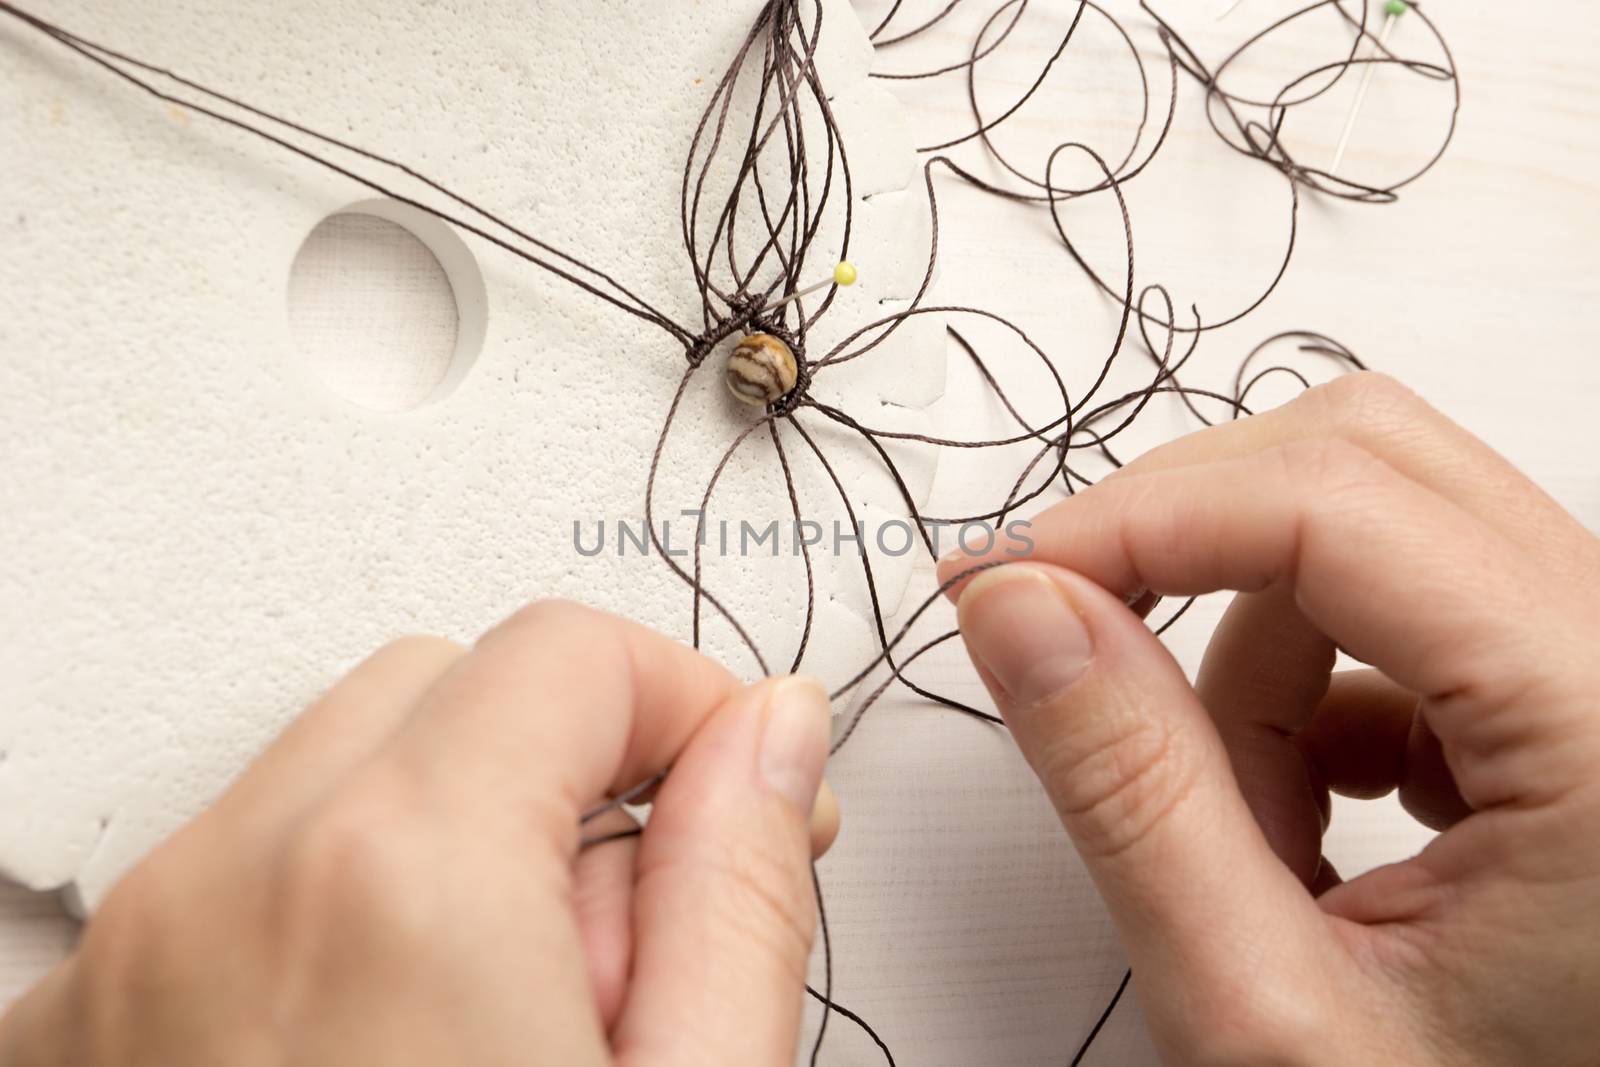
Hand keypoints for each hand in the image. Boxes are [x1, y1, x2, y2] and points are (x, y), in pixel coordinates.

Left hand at [0, 602, 838, 1065]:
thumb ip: (743, 896)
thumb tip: (768, 739)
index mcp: (396, 884)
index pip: (571, 650)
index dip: (691, 707)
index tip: (743, 793)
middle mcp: (221, 899)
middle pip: (436, 696)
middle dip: (563, 776)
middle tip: (634, 933)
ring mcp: (120, 975)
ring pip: (326, 788)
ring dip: (445, 857)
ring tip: (509, 1029)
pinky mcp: (72, 1042)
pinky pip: (226, 892)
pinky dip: (326, 929)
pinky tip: (393, 1061)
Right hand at [940, 373, 1599, 1065]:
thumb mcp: (1266, 1006)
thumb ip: (1130, 793)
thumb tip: (1017, 609)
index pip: (1342, 503)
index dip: (1144, 520)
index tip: (1010, 578)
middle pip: (1366, 460)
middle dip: (1185, 542)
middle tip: (1062, 630)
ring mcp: (1597, 675)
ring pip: (1365, 530)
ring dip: (1244, 660)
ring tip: (1242, 840)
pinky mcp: (1556, 699)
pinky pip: (1388, 617)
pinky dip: (1294, 700)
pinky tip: (1297, 832)